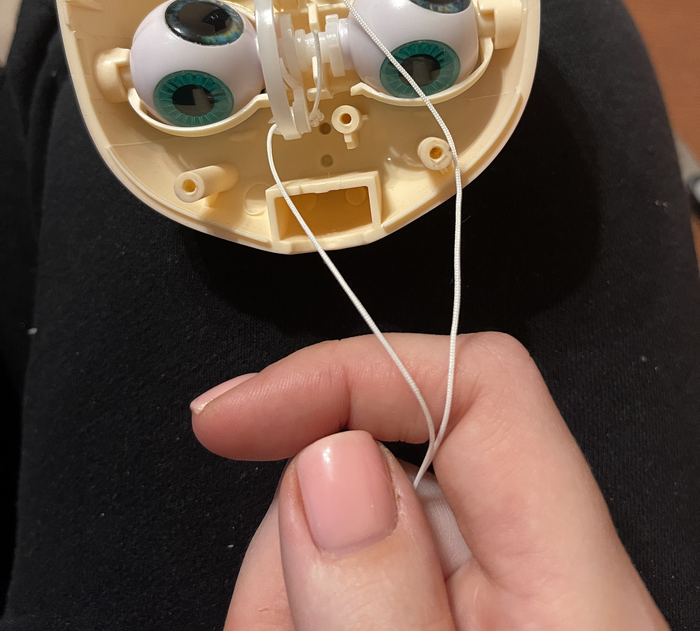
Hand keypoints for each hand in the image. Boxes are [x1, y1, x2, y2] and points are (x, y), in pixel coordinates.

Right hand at [191, 332, 669, 629]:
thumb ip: (384, 606)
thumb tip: (329, 460)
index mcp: (571, 583)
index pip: (483, 385)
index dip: (354, 369)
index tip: (236, 413)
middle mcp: (531, 575)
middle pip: (384, 466)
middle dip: (293, 534)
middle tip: (269, 627)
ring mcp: (480, 603)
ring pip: (343, 532)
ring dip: (285, 595)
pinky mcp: (436, 620)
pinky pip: (337, 589)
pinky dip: (293, 616)